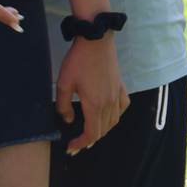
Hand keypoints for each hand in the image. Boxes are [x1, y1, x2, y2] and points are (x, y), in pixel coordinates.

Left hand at [57, 37, 128, 153]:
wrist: (95, 40)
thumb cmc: (78, 61)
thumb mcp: (63, 83)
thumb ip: (63, 106)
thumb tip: (68, 120)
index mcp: (94, 105)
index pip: (92, 133)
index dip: (81, 143)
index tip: (71, 147)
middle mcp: (108, 103)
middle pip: (103, 130)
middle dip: (90, 139)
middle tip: (77, 142)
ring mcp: (117, 94)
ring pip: (114, 121)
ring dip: (103, 129)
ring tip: (92, 131)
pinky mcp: (120, 85)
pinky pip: (123, 106)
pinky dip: (117, 115)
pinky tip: (110, 114)